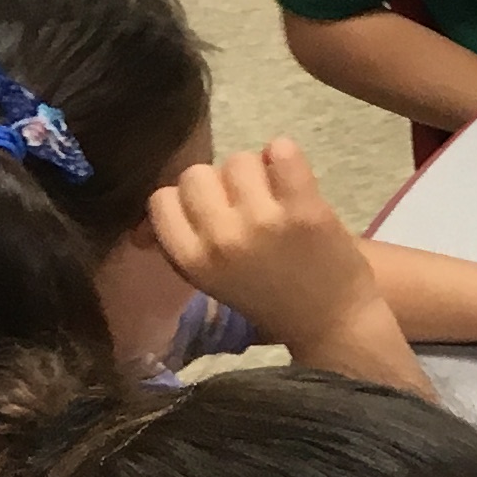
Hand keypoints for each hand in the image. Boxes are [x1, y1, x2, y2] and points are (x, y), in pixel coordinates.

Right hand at [148, 140, 384, 356]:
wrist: (334, 322)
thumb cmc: (272, 300)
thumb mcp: (212, 280)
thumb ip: (183, 246)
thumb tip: (142, 226)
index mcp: (193, 260)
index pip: (162, 199)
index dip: (185, 198)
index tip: (210, 208)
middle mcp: (221, 239)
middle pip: (196, 174)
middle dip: (220, 182)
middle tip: (246, 202)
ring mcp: (263, 222)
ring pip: (239, 160)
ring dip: (256, 169)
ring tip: (274, 194)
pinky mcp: (304, 210)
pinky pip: (282, 153)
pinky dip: (285, 154)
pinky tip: (291, 171)